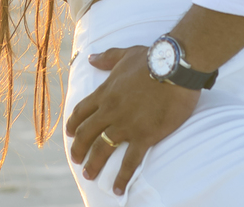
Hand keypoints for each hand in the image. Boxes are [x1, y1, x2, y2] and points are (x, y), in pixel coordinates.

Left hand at [65, 46, 198, 194]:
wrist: (174, 67)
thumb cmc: (151, 58)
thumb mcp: (124, 54)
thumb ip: (106, 58)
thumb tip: (91, 59)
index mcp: (105, 92)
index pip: (82, 111)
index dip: (73, 124)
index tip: (69, 134)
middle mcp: (110, 110)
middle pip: (86, 133)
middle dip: (78, 148)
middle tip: (76, 160)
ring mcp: (125, 124)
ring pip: (102, 148)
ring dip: (93, 164)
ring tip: (89, 175)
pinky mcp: (144, 135)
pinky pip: (130, 161)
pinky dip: (122, 177)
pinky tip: (117, 189)